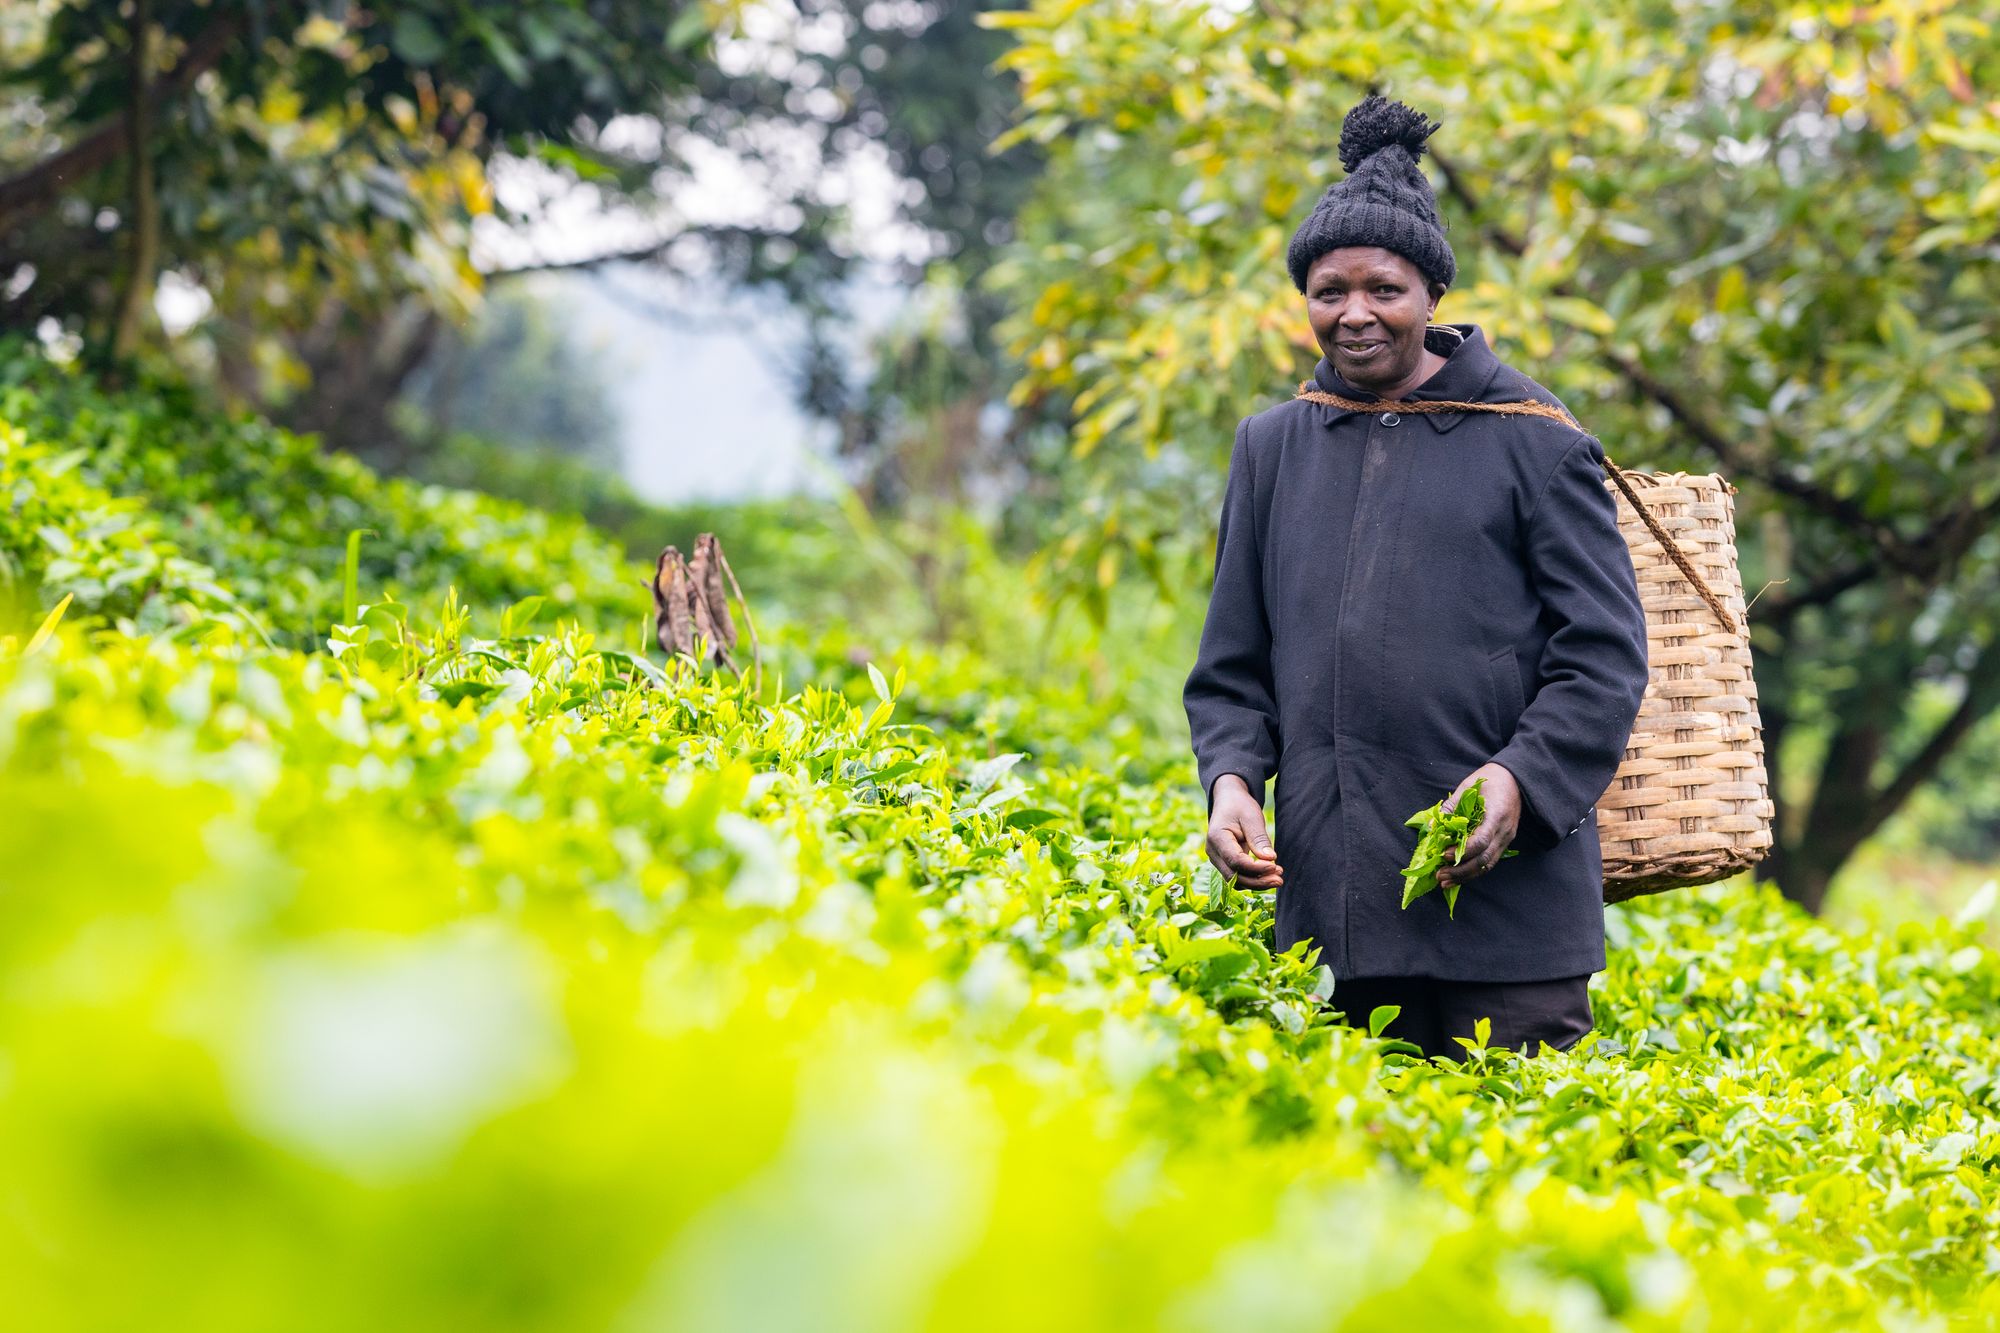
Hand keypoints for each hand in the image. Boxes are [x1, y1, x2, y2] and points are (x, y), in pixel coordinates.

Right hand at [1205, 774, 1283, 888]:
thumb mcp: (1252, 817)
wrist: (1228, 801)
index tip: (1275, 867)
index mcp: (1217, 838)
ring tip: (1277, 878)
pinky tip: (1268, 875)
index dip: (1256, 868)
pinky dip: (1253, 879)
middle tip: (1280, 879)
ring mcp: (1217, 859)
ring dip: (1256, 883)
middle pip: (1234, 876)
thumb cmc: (1239, 806)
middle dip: (1257, 881)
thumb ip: (1259, 838)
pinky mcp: (1224, 862)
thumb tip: (1270, 859)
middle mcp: (1213, 852)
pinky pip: (1237, 876)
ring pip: (1235, 880)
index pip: (1236, 861)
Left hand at [1436, 763, 1520, 889]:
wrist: (1515, 779)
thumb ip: (1451, 807)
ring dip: (1466, 876)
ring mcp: (1506, 838)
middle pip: (1484, 859)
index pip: (1481, 841)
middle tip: (1440, 876)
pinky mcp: (1505, 842)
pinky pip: (1490, 861)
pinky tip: (1459, 876)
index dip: (1462, 851)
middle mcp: (1504, 831)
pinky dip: (1474, 871)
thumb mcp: (1467, 787)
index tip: (1444, 854)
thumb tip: (1431, 827)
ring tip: (1446, 882)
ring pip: (1488, 865)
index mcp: (1496, 815)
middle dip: (1461, 871)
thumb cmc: (1490, 780)